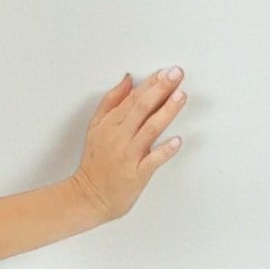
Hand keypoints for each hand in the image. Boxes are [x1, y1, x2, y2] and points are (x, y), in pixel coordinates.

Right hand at [72, 67, 187, 223]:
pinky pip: (153, 160)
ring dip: (166, 112)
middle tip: (176, 74)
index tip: (165, 72)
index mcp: (109, 124)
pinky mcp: (137, 173)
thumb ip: (111, 101)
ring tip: (180, 96)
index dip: (150, 83)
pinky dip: (165, 150)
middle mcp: (119, 137)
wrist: (90, 196)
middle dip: (160, 89)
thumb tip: (127, 80)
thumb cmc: (95, 163)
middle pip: (141, 108)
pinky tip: (177, 140)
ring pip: (150, 129)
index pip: (132, 98)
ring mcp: (129, 155)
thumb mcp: (96, 127)